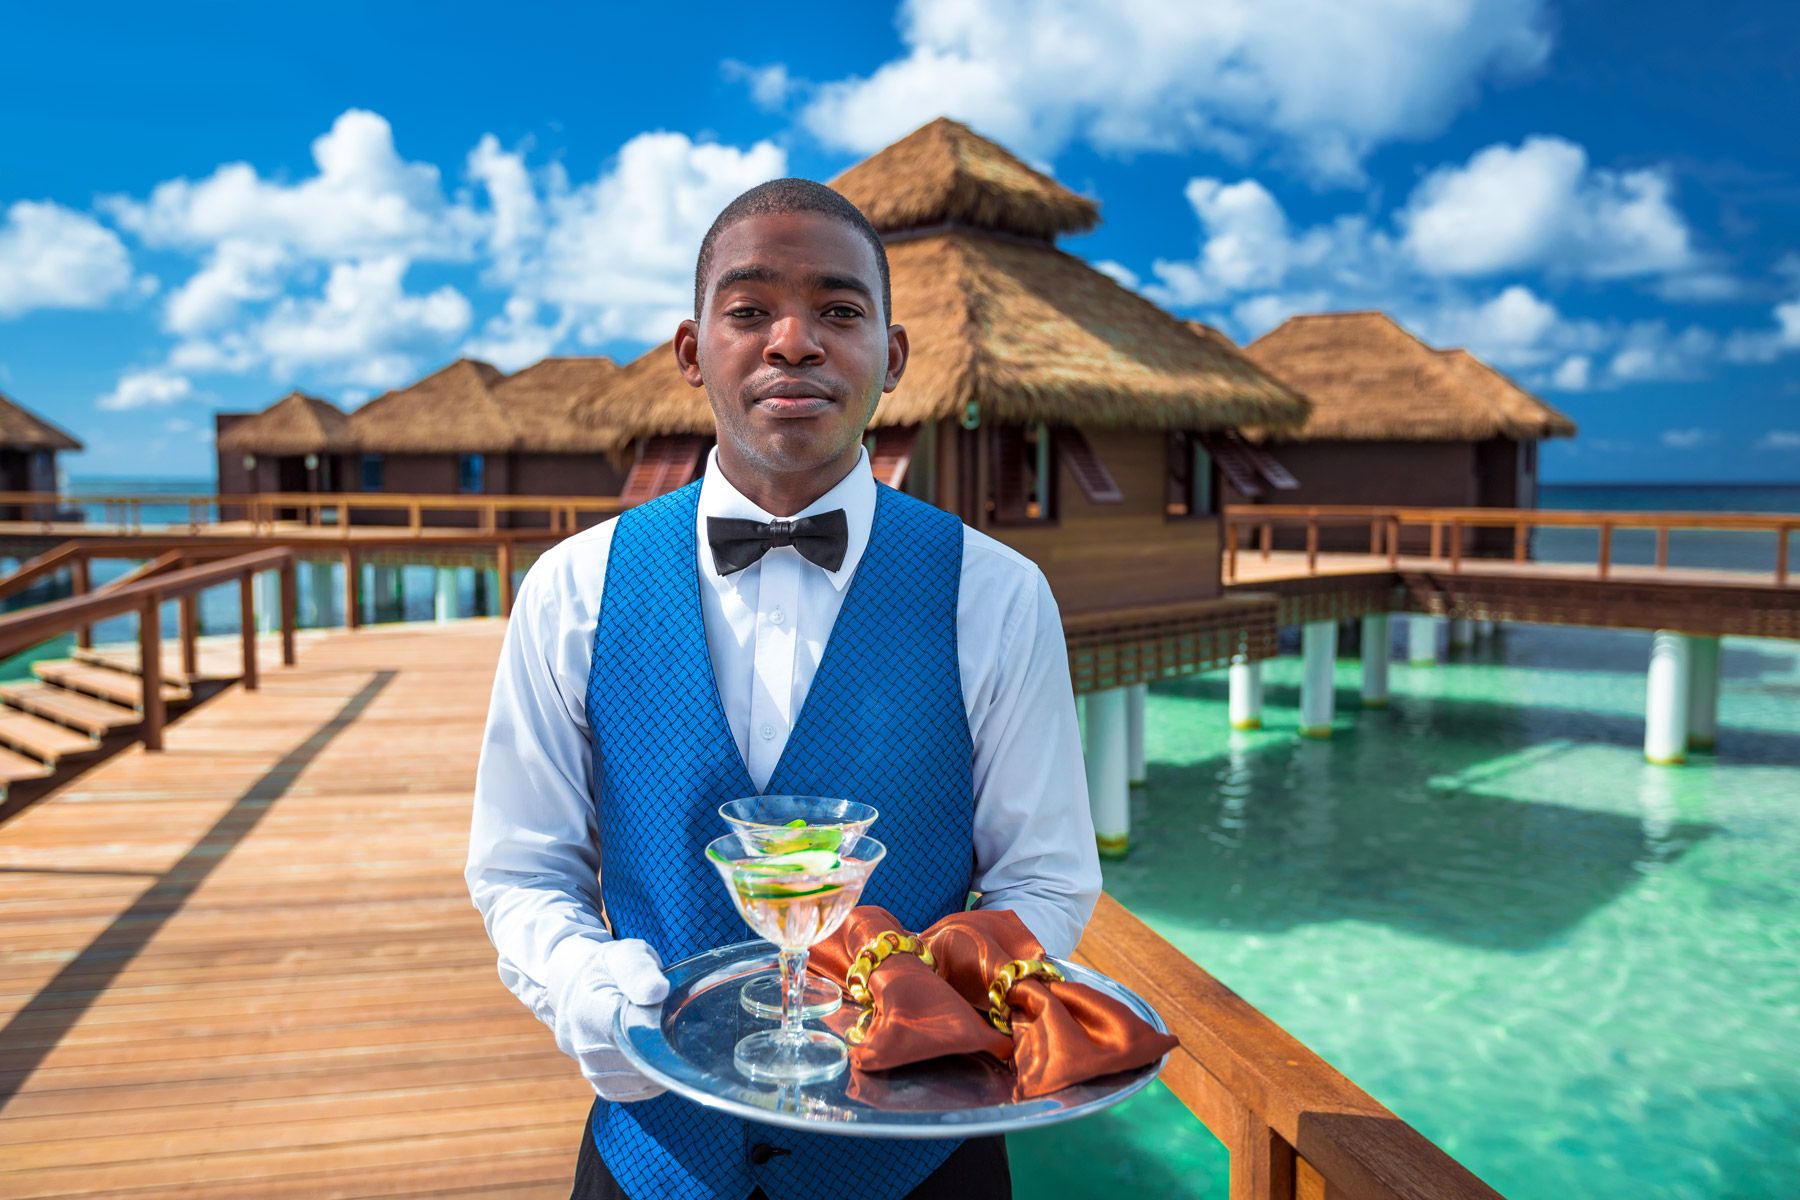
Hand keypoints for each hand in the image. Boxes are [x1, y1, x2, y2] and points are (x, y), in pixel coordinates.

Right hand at [554, 939, 670, 1102]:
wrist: (578, 990)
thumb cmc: (609, 969)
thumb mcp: (624, 955)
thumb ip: (638, 970)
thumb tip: (657, 992)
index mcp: (588, 1010)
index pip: (631, 1033)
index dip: (659, 1030)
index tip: (671, 1017)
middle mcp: (585, 1046)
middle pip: (641, 1060)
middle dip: (664, 1045)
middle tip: (671, 1021)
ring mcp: (592, 1070)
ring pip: (644, 1080)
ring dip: (661, 1062)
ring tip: (659, 1034)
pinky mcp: (603, 1086)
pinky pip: (639, 1090)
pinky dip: (654, 1075)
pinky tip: (653, 1054)